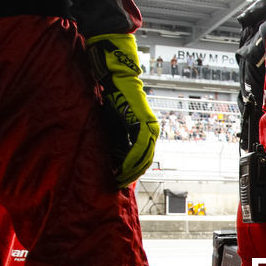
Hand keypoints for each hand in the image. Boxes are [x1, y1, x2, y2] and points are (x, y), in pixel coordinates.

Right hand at [87, 33, 160, 186]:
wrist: (116, 80)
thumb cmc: (113, 100)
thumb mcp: (115, 126)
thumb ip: (118, 142)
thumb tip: (113, 162)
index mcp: (146, 132)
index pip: (142, 158)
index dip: (131, 171)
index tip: (119, 180)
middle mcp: (152, 131)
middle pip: (145, 161)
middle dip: (131, 174)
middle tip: (118, 184)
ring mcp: (150, 128)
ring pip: (144, 158)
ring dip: (131, 171)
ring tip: (118, 180)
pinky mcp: (144, 124)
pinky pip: (140, 149)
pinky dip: (131, 161)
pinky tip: (122, 169)